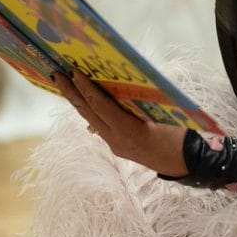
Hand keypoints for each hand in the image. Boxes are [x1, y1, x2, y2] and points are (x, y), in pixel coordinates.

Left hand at [51, 71, 187, 177]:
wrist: (181, 164)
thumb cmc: (177, 136)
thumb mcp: (161, 116)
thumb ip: (141, 103)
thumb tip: (122, 84)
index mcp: (129, 131)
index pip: (101, 106)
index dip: (86, 88)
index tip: (73, 72)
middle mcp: (116, 139)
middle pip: (87, 113)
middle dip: (71, 93)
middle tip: (56, 74)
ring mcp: (114, 144)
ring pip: (90, 119)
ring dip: (77, 101)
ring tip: (65, 84)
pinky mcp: (116, 146)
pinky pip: (98, 124)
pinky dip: (90, 110)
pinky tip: (85, 100)